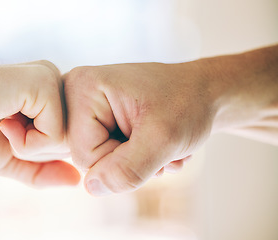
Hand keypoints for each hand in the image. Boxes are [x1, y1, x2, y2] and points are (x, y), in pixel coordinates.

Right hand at [0, 60, 79, 186]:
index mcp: (46, 92)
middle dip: (35, 151)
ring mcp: (49, 77)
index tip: (4, 130)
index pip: (68, 139)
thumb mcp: (10, 158)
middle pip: (73, 141)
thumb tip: (77, 180)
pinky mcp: (42, 82)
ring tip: (1, 122)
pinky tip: (2, 120)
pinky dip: (26, 143)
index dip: (36, 153)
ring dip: (29, 147)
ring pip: (68, 139)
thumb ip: (43, 170)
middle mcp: (52, 79)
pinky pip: (55, 136)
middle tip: (2, 127)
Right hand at [64, 62, 214, 194]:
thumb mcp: (164, 139)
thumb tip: (92, 187)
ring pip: (97, 160)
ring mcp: (84, 105)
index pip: (85, 156)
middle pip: (87, 159)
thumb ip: (127, 169)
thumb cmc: (188, 102)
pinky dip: (133, 157)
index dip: (121, 160)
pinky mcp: (94, 115)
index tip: (149, 139)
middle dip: (127, 163)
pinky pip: (103, 154)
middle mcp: (75, 93)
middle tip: (158, 144)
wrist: (204, 92)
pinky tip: (153, 141)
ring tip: (160, 144)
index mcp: (83, 87)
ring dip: (135, 163)